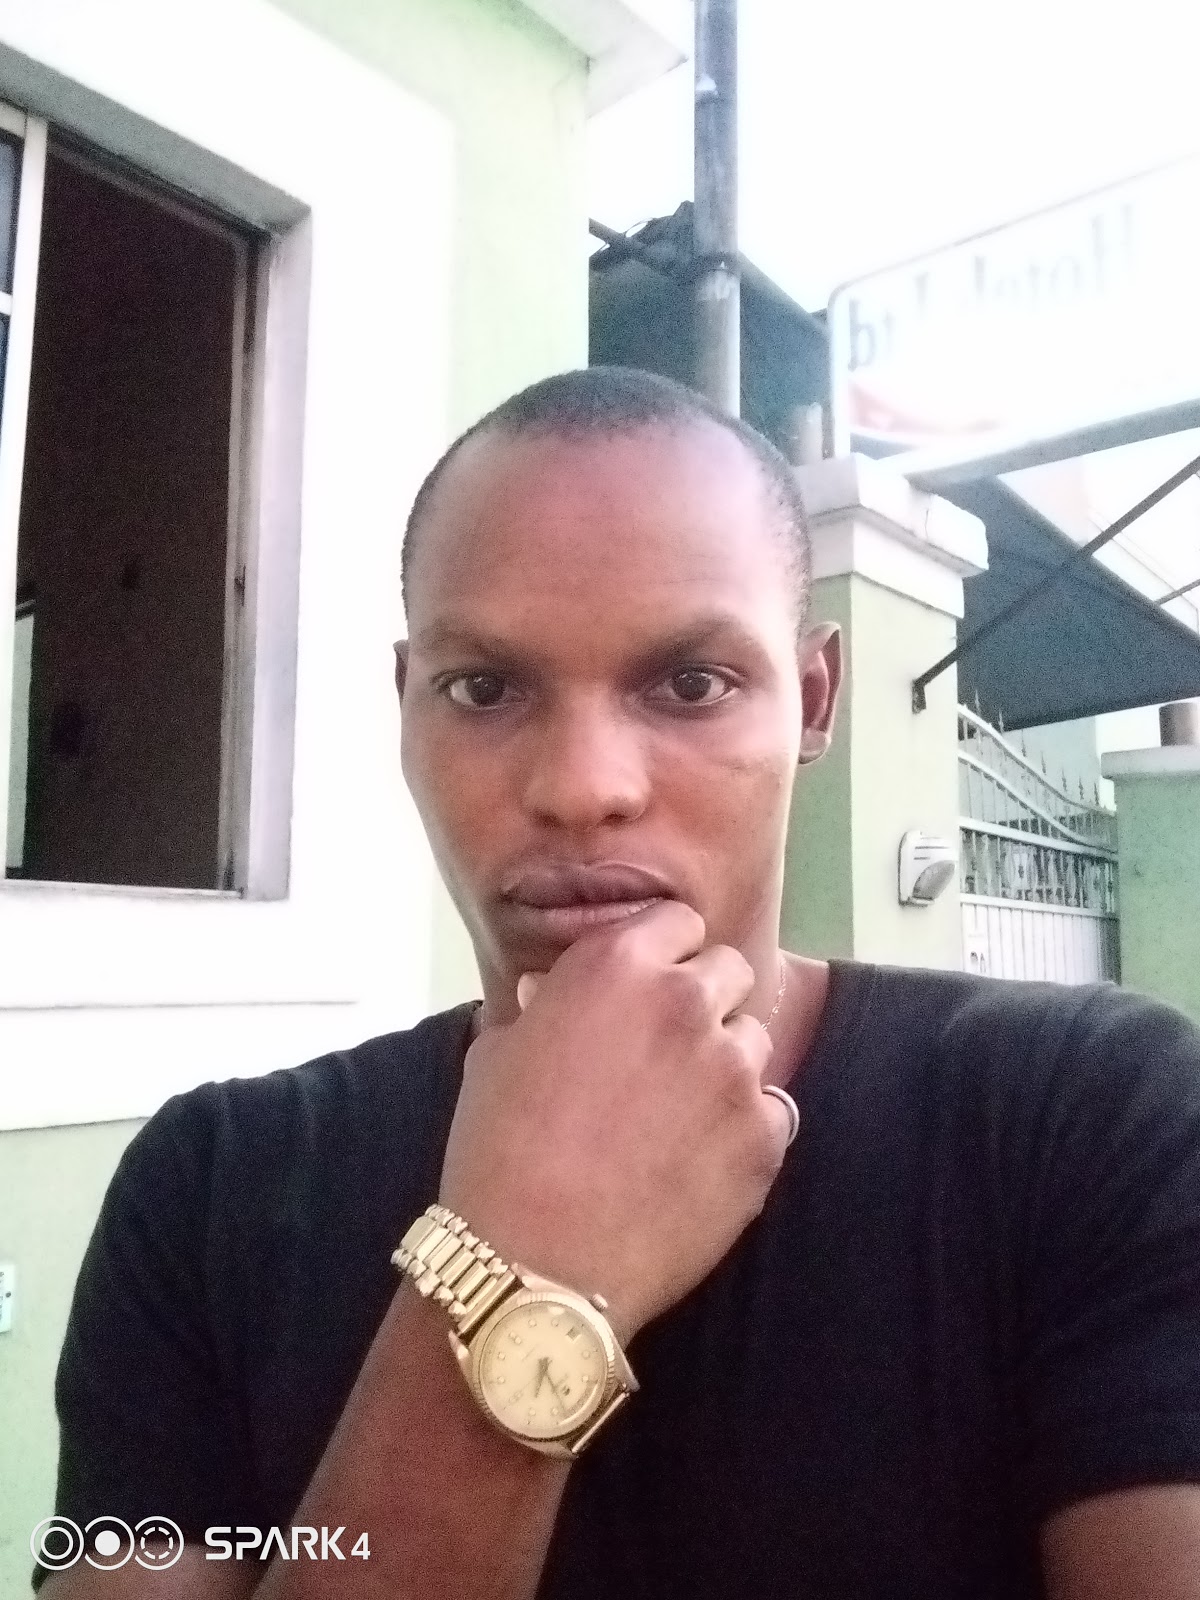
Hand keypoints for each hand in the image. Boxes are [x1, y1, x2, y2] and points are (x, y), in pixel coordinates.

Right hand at [439, 901, 792, 1342]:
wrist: (533, 1263)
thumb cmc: (496, 1152)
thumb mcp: (496, 1053)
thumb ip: (541, 1008)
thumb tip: (547, 995)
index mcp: (616, 964)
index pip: (677, 920)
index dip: (663, 953)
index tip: (648, 987)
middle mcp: (685, 1000)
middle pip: (728, 971)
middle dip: (703, 1001)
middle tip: (665, 1053)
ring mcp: (732, 1068)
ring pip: (753, 1040)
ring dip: (724, 1065)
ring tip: (678, 1116)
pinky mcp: (764, 1136)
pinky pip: (772, 1112)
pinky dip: (744, 1131)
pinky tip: (697, 1163)